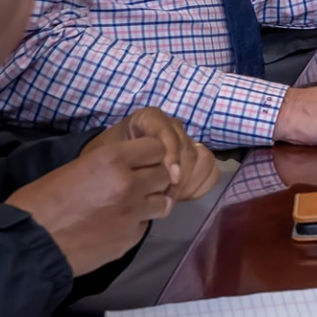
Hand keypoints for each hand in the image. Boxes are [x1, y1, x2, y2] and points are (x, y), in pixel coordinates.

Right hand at [6, 134, 175, 273]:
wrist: (30, 245)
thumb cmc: (39, 204)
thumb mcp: (73, 169)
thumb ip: (107, 165)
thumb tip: (126, 167)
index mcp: (111, 160)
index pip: (156, 147)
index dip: (150, 154)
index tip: (142, 160)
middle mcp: (129, 184)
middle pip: (164, 174)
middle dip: (153, 178)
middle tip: (137, 183)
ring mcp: (133, 213)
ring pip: (163, 201)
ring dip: (151, 201)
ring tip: (131, 205)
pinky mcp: (131, 238)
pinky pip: (146, 225)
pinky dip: (137, 223)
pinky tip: (118, 225)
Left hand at [83, 107, 220, 200]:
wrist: (111, 167)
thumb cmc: (106, 162)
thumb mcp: (108, 158)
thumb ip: (127, 162)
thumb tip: (158, 179)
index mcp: (149, 118)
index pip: (168, 131)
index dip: (172, 154)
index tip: (172, 178)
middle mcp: (171, 125)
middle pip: (188, 148)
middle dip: (181, 176)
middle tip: (167, 198)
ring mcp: (186, 140)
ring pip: (202, 158)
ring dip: (191, 181)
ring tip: (173, 198)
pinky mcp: (195, 155)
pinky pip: (210, 168)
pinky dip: (201, 183)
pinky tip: (184, 195)